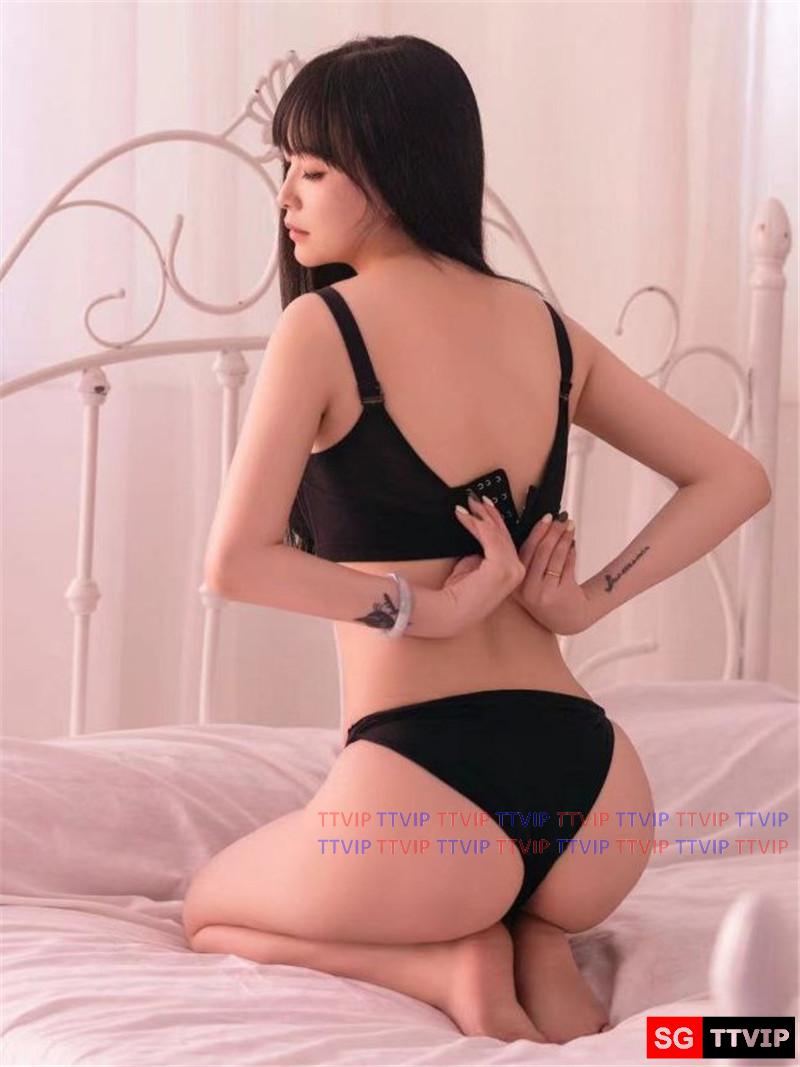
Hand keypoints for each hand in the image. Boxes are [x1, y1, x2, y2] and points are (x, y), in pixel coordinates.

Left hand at [442, 492, 526, 634]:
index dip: (496, 521)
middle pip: (503, 534)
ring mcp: (511, 570)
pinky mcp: (500, 568)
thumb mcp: (473, 568)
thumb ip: (482, 554)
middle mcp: (517, 571)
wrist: (449, 612)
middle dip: (488, 514)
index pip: (506, 541)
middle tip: (475, 499)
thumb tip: (480, 538)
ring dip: (480, 515)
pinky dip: (475, 522)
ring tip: (467, 504)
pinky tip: (463, 514)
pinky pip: (488, 537)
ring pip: (496, 533)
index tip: (485, 505)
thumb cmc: (457, 595)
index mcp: (512, 572)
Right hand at [512, 512, 594, 634]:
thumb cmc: (550, 594)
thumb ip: (531, 559)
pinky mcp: (561, 594)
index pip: (524, 551)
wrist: (568, 619)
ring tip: (570, 527)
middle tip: (560, 519)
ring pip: (554, 556)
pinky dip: (570, 552)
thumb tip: (540, 526)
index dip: (536, 532)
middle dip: (551, 531)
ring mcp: (544, 593)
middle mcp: (527, 590)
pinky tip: (572, 543)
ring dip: (563, 538)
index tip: (546, 518)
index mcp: (516, 585)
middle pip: (540, 551)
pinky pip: (566, 565)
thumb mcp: (532, 581)